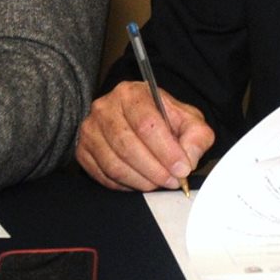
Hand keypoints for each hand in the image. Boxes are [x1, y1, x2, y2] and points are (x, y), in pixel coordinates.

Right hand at [76, 81, 214, 191]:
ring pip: (114, 164)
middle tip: (172, 181)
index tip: (181, 168)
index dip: (166, 150)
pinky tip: (141, 182)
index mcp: (132, 93)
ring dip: (140, 181)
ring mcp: (90, 129)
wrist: (140, 121)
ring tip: (159, 184)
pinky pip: (103, 176)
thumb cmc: (163, 120)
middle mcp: (105, 107)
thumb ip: (196, 136)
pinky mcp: (83, 151)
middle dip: (154, 170)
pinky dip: (125, 185)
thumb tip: (189, 158)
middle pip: (127, 145)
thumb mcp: (188, 120)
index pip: (147, 123)